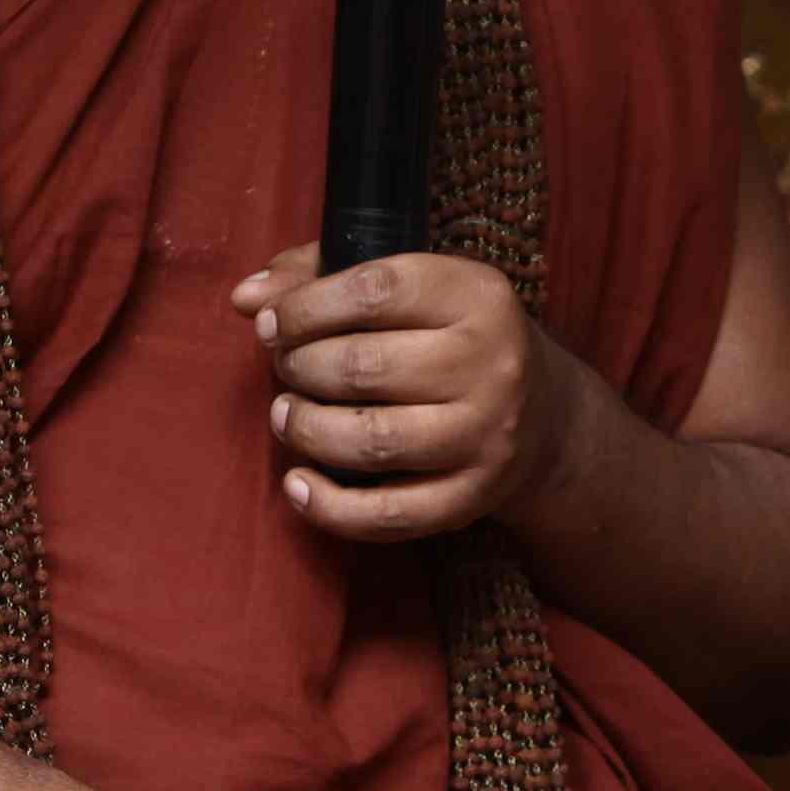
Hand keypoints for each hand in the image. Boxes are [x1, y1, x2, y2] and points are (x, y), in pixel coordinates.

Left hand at [229, 246, 574, 541]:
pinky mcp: (471, 499)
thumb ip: (322, 275)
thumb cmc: (451, 338)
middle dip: (300, 368)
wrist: (544, 416)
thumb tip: (244, 297)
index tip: (270, 324)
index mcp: (477, 295)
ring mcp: (484, 437)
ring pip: (371, 441)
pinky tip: (297, 485)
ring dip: (306, 429)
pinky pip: (389, 515)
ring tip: (286, 415)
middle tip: (285, 368)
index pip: (374, 290)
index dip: (304, 308)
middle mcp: (490, 364)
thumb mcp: (412, 288)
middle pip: (364, 368)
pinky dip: (329, 507)